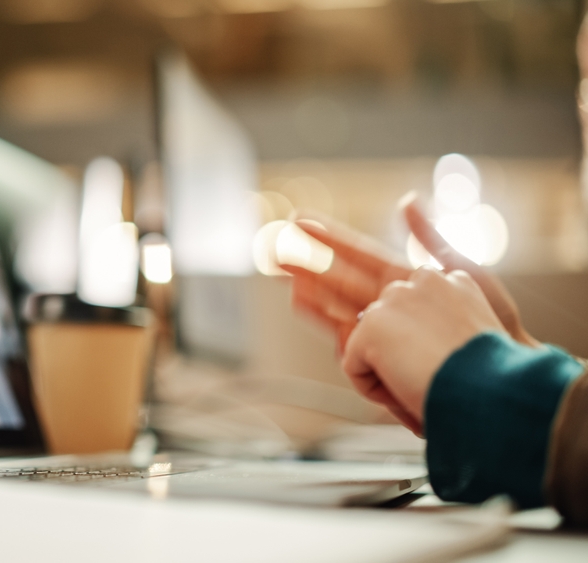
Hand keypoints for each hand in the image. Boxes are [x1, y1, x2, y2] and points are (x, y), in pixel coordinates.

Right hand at [281, 194, 536, 351]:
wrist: (503, 370)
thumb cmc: (492, 323)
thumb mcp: (461, 270)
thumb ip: (428, 237)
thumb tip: (406, 203)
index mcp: (403, 280)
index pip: (356, 254)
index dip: (328, 237)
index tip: (301, 220)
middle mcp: (388, 306)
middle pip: (336, 282)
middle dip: (305, 266)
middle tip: (275, 251)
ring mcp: (384, 335)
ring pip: (336, 311)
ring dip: (310, 296)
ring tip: (289, 283)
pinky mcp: (383, 361)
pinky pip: (349, 343)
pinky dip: (329, 326)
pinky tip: (313, 309)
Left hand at [342, 267, 505, 434]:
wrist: (491, 390)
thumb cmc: (492, 381)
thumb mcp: (475, 344)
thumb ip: (443, 333)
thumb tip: (413, 348)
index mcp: (456, 283)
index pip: (417, 306)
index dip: (422, 342)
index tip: (442, 363)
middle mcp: (425, 280)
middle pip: (391, 324)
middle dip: (401, 354)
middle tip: (431, 378)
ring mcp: (395, 299)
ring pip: (373, 347)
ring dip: (390, 371)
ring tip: (423, 386)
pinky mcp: (371, 324)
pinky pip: (355, 367)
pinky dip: (373, 390)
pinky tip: (405, 392)